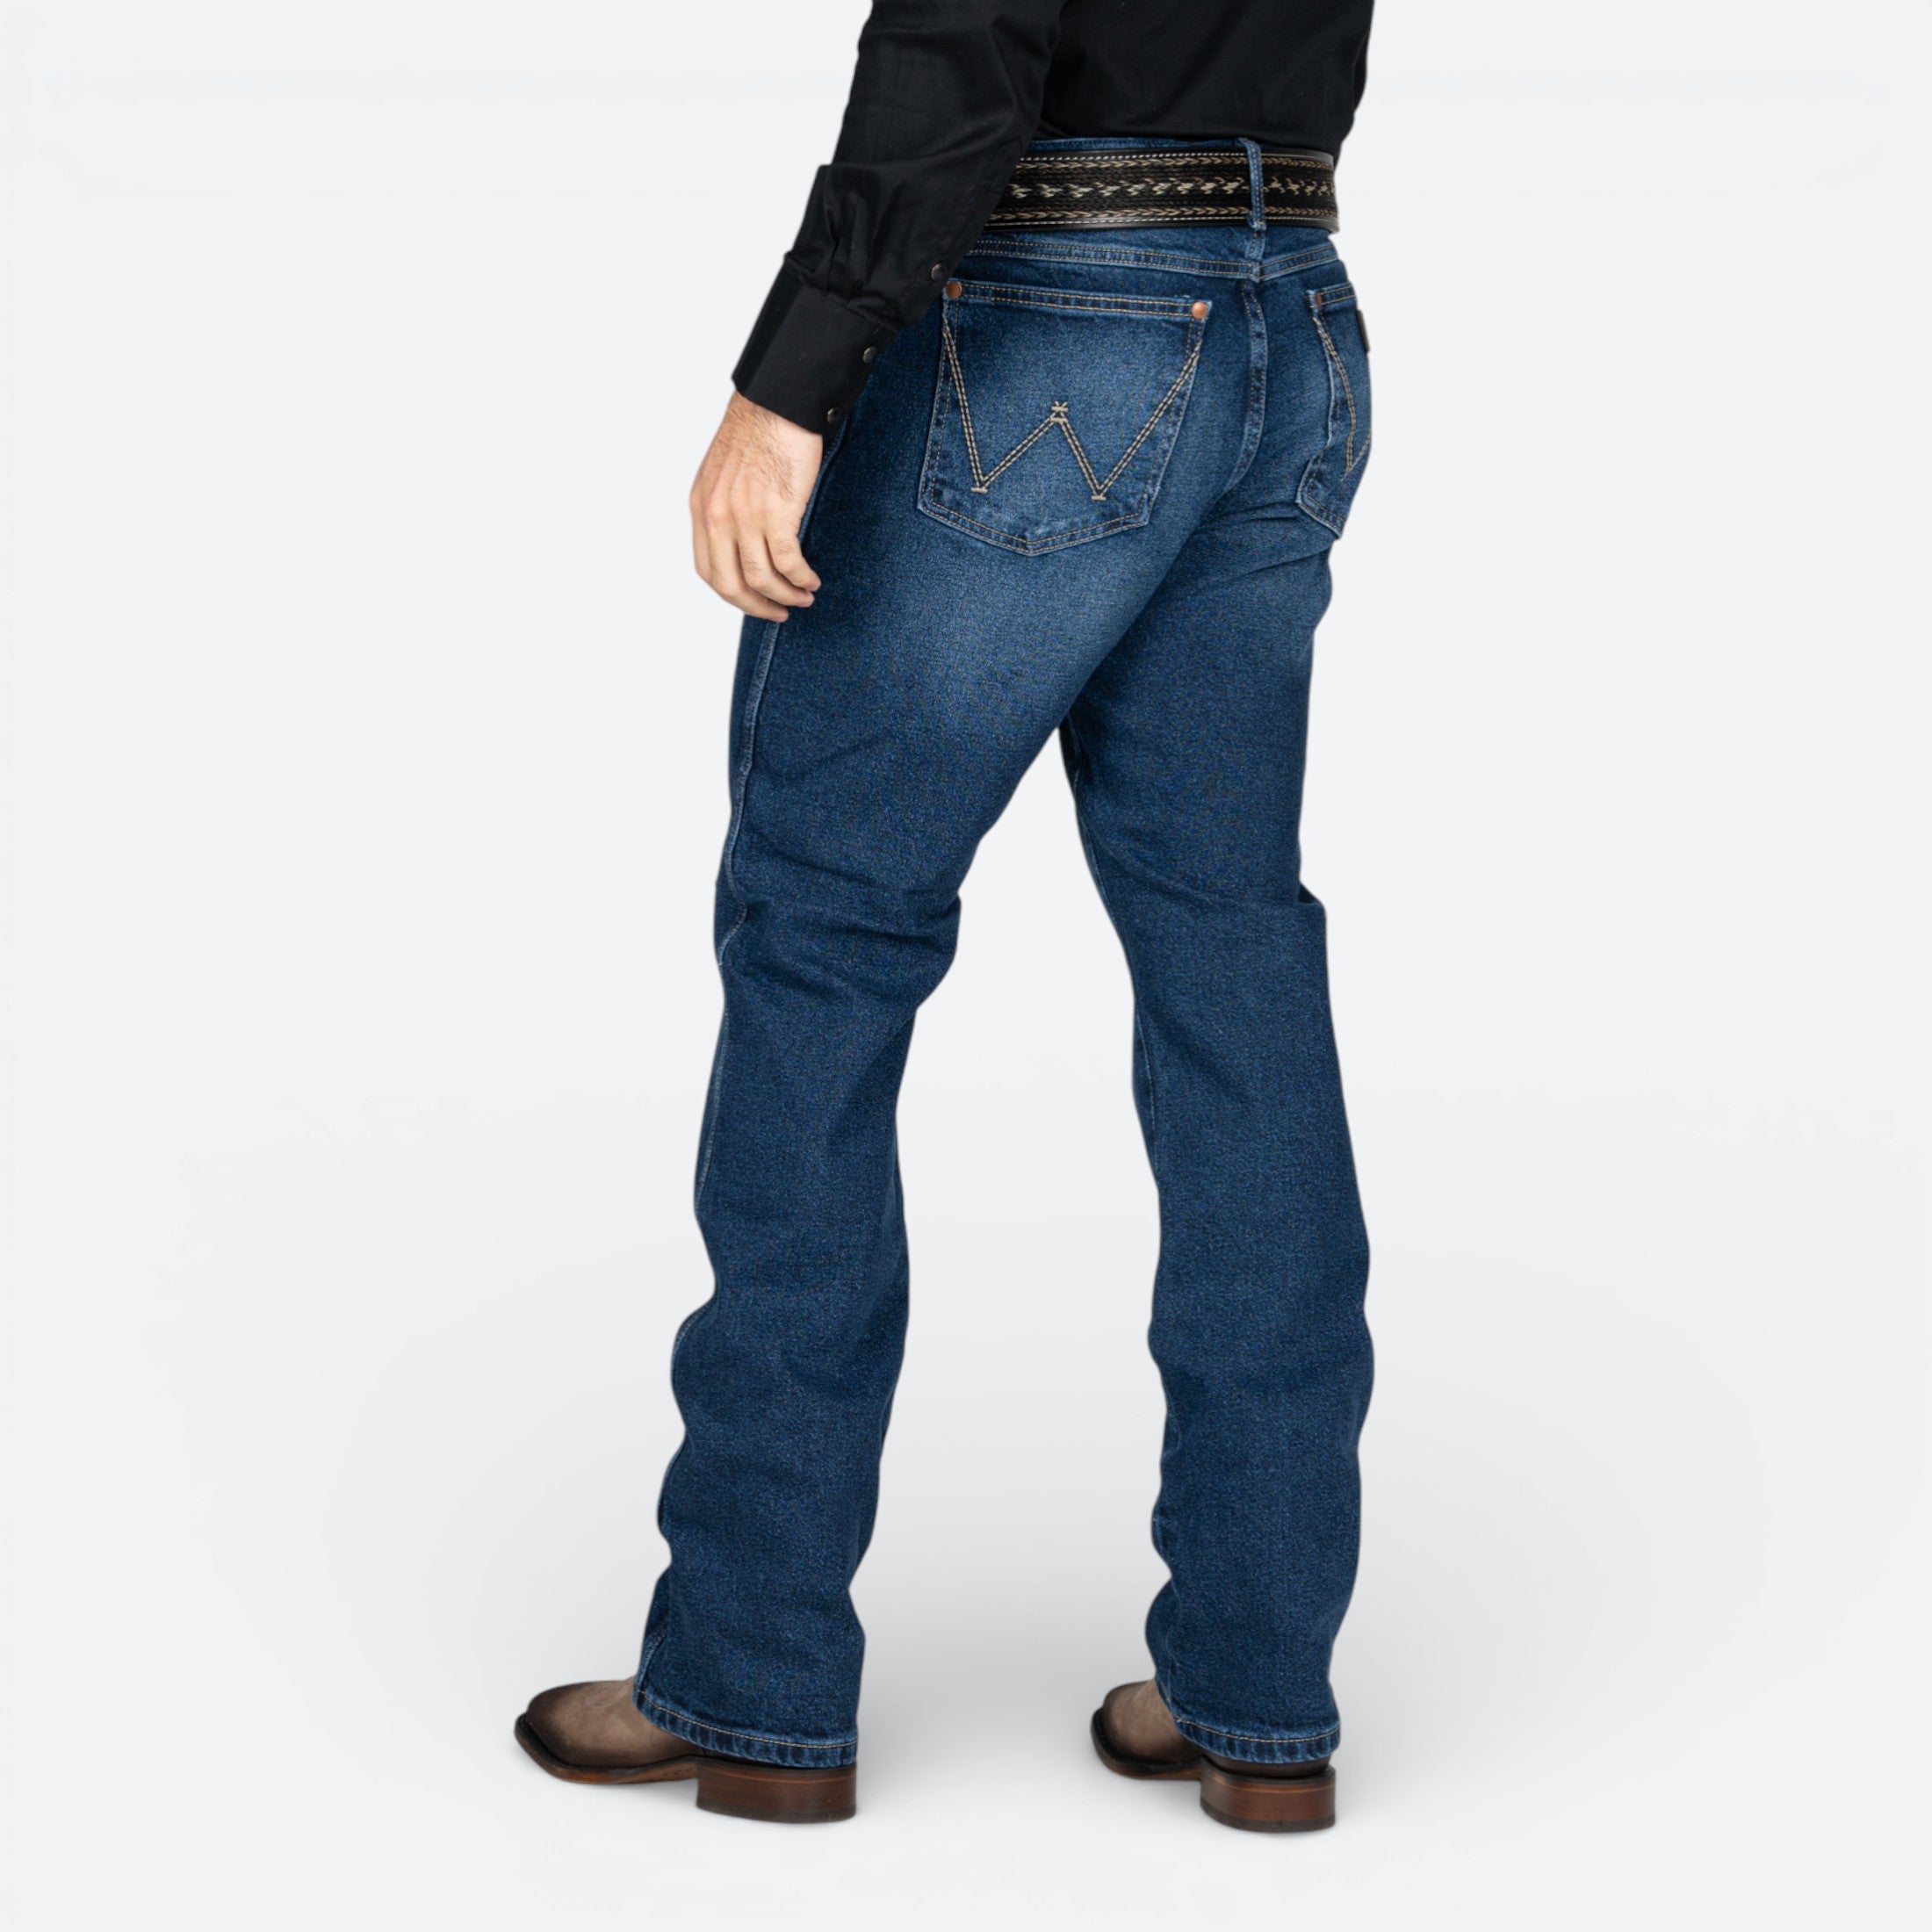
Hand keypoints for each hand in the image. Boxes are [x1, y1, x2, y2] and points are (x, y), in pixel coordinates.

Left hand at [689, 393, 823, 621]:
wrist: (779, 402)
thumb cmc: (760, 431)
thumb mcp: (724, 473)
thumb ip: (725, 508)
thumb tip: (742, 543)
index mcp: (701, 506)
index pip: (707, 570)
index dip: (732, 595)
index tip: (753, 601)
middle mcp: (716, 515)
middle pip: (730, 584)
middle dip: (757, 606)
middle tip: (780, 612)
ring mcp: (744, 515)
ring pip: (761, 578)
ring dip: (786, 595)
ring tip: (804, 596)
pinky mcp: (776, 511)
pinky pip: (788, 562)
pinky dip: (801, 578)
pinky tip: (811, 579)